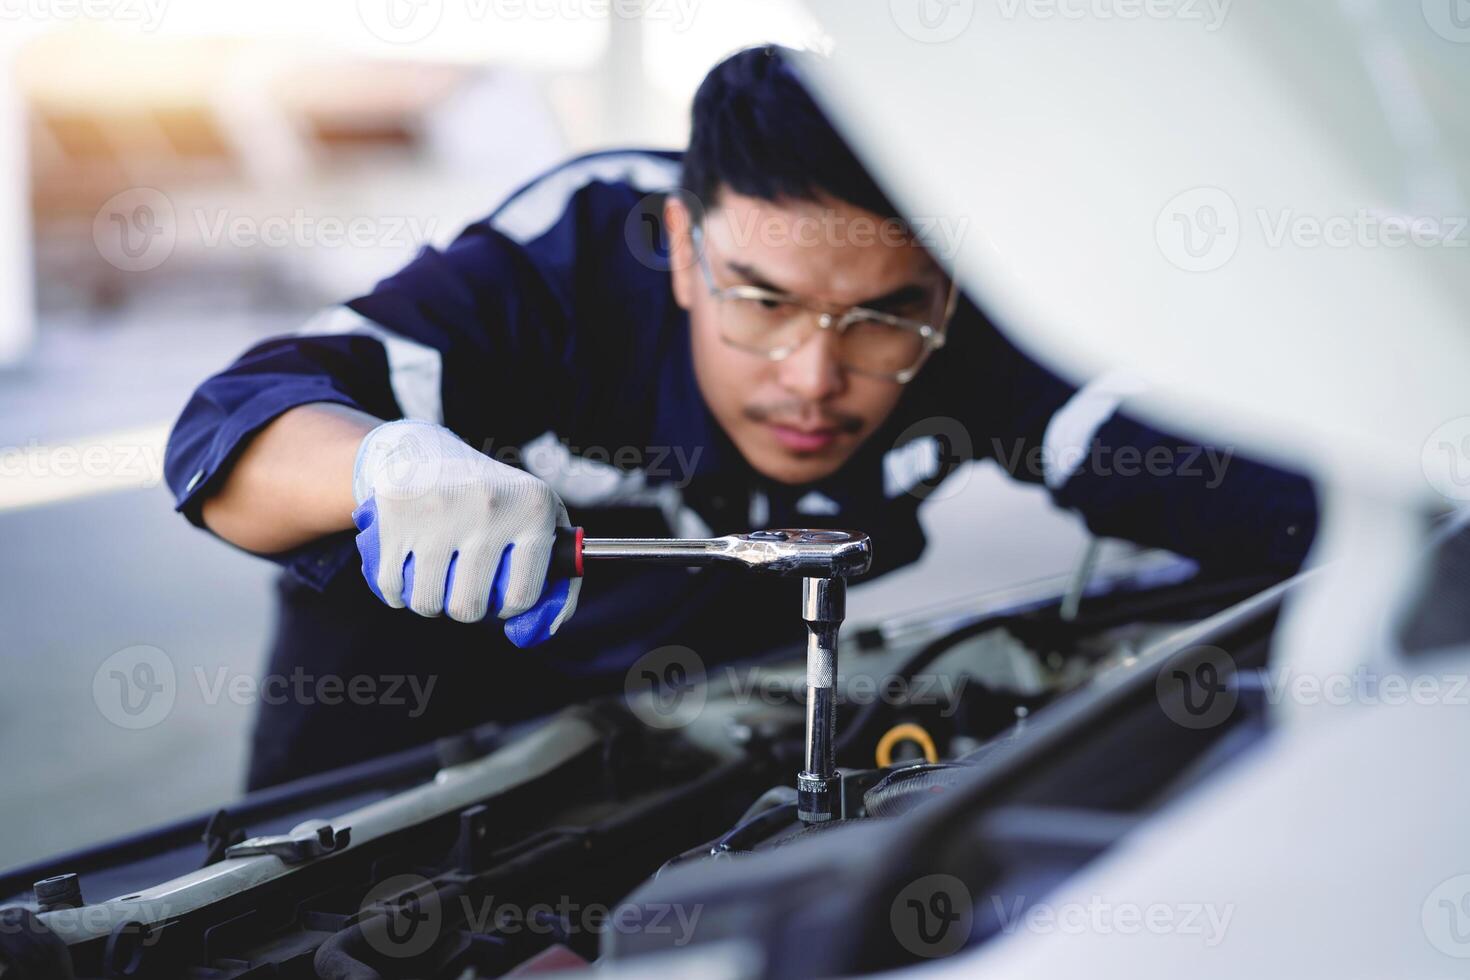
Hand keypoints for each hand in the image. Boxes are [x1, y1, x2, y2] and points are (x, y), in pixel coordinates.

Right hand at [349, 420, 579, 646]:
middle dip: (467, 610)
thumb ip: (560, 580)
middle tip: (466, 588)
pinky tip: (410, 573)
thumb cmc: (494, 501)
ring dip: (431, 603)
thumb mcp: (539, 523)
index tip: (502, 596)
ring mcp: (438, 508)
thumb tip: (540, 630)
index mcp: (533, 508)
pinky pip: (392, 587)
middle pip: (469, 606)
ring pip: (427, 602)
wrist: (426, 453)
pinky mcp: (395, 513)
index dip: (509, 607)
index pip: (522, 596)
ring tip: (440, 580)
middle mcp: (489, 505)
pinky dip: (399, 593)